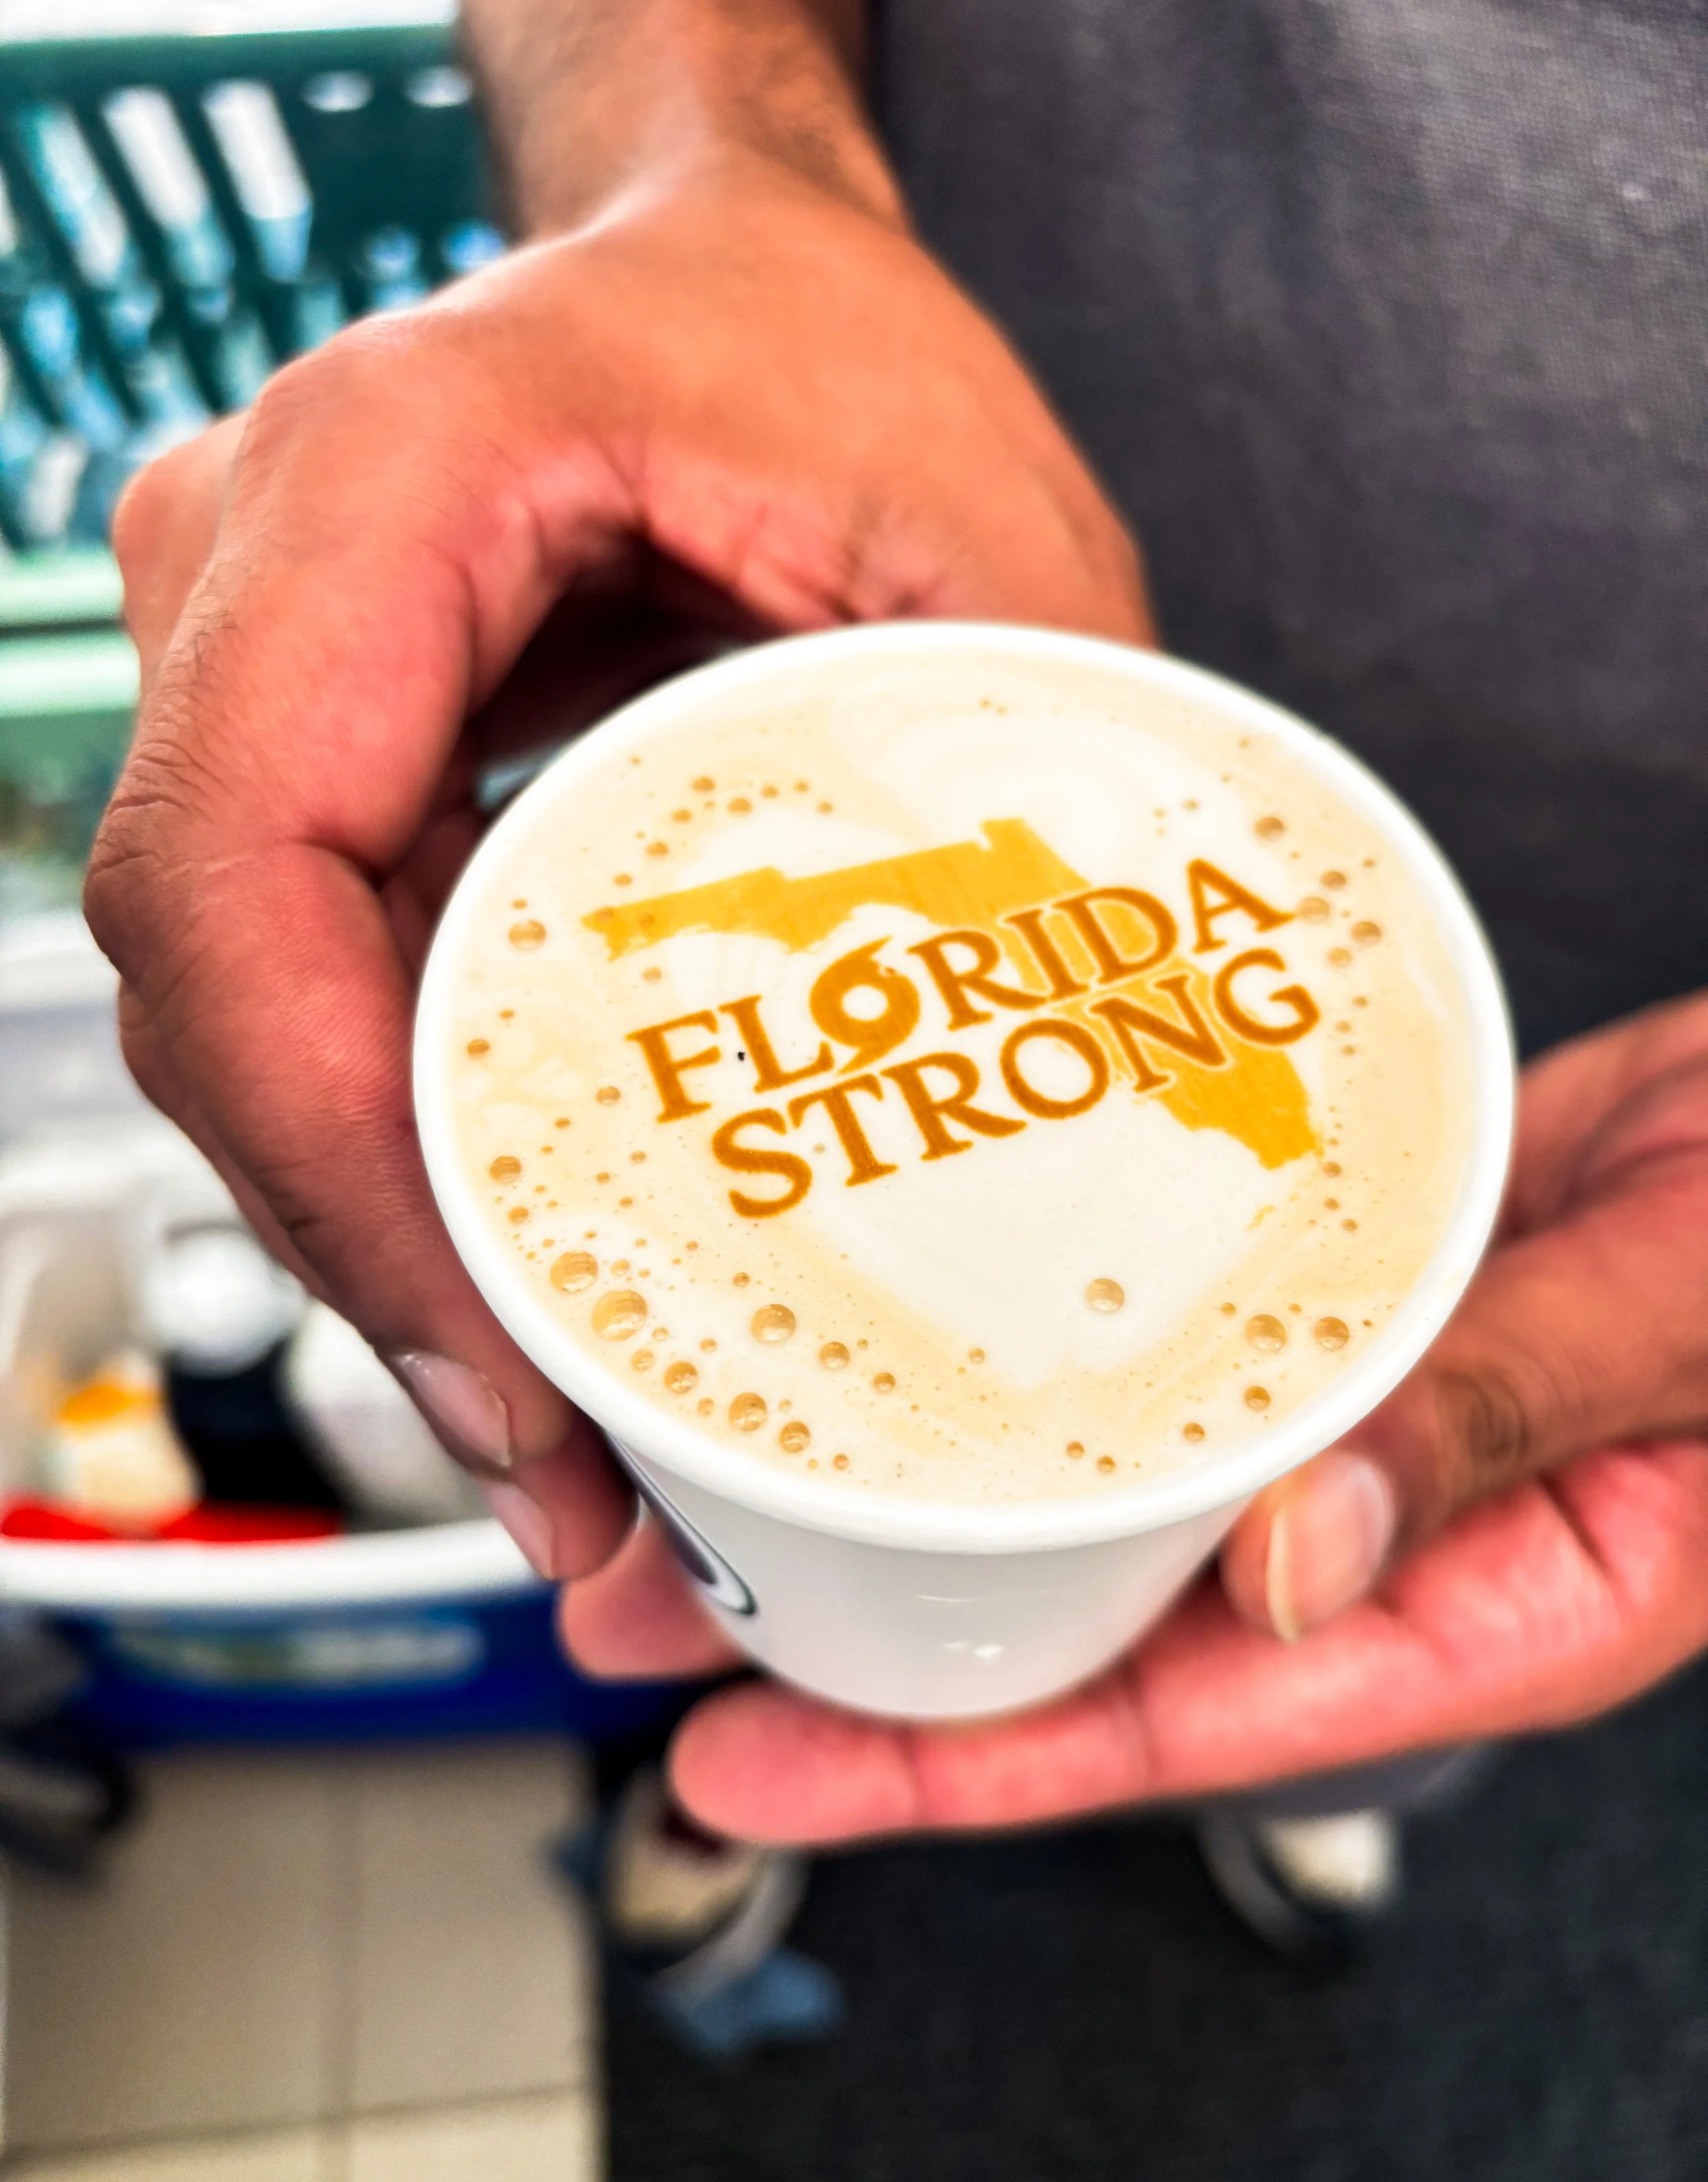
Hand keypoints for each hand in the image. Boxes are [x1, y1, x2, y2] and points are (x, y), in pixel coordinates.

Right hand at [86, 147, 1149, 1576]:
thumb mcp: (989, 548)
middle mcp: (254, 575)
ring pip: (258, 1027)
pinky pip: (319, 993)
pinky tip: (537, 1282)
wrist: (729, 257)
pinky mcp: (316, 765)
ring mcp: (256, 675)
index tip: (498, 1357)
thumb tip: (1086, 1112)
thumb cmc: (835, 343)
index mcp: (379, 484)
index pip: (239, 870)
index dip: (336, 1154)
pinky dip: (415, 1155)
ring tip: (573, 1436)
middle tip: (572, 1472)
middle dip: (382, 1264)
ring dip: (393, 1244)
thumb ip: (1016, 806)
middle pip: (230, 999)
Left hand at [564, 991, 1707, 1840]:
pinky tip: (918, 1332)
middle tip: (671, 1607)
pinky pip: (1163, 1360)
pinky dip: (1041, 1358)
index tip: (768, 1760)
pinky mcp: (1335, 1314)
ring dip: (927, 1494)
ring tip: (731, 1473)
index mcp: (1494, 1599)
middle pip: (1103, 1626)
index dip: (965, 1756)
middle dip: (882, 1638)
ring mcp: (1352, 1423)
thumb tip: (1290, 1566)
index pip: (1189, 1720)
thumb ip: (1514, 1419)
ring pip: (1109, 1494)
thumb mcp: (1700, 1321)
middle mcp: (1391, 1532)